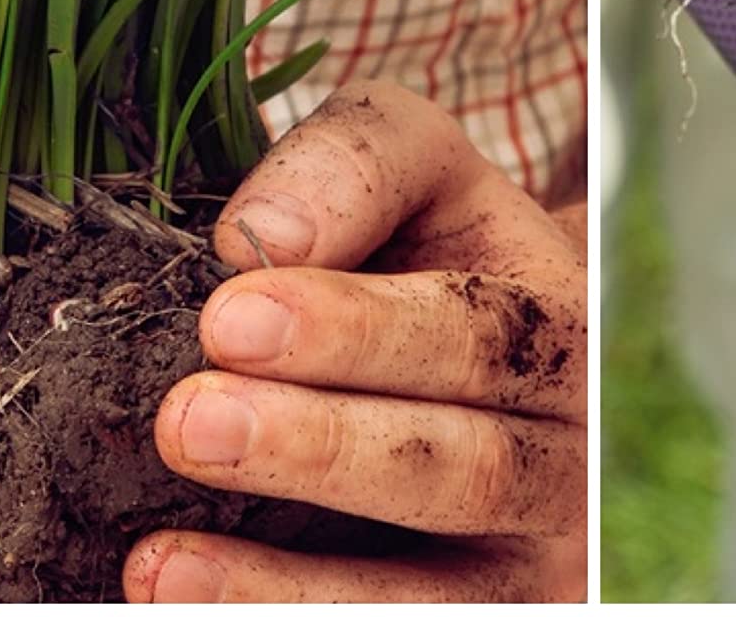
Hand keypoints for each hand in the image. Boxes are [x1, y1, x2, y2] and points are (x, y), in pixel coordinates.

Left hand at [126, 82, 586, 602]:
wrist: (494, 345)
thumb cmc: (437, 238)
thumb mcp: (417, 165)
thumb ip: (354, 166)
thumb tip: (260, 236)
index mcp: (570, 325)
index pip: (479, 335)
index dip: (358, 332)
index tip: (227, 314)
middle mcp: (574, 455)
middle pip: (466, 469)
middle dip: (320, 448)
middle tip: (187, 420)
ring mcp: (538, 564)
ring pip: (435, 596)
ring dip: (289, 585)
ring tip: (161, 561)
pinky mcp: (494, 616)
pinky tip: (180, 594)